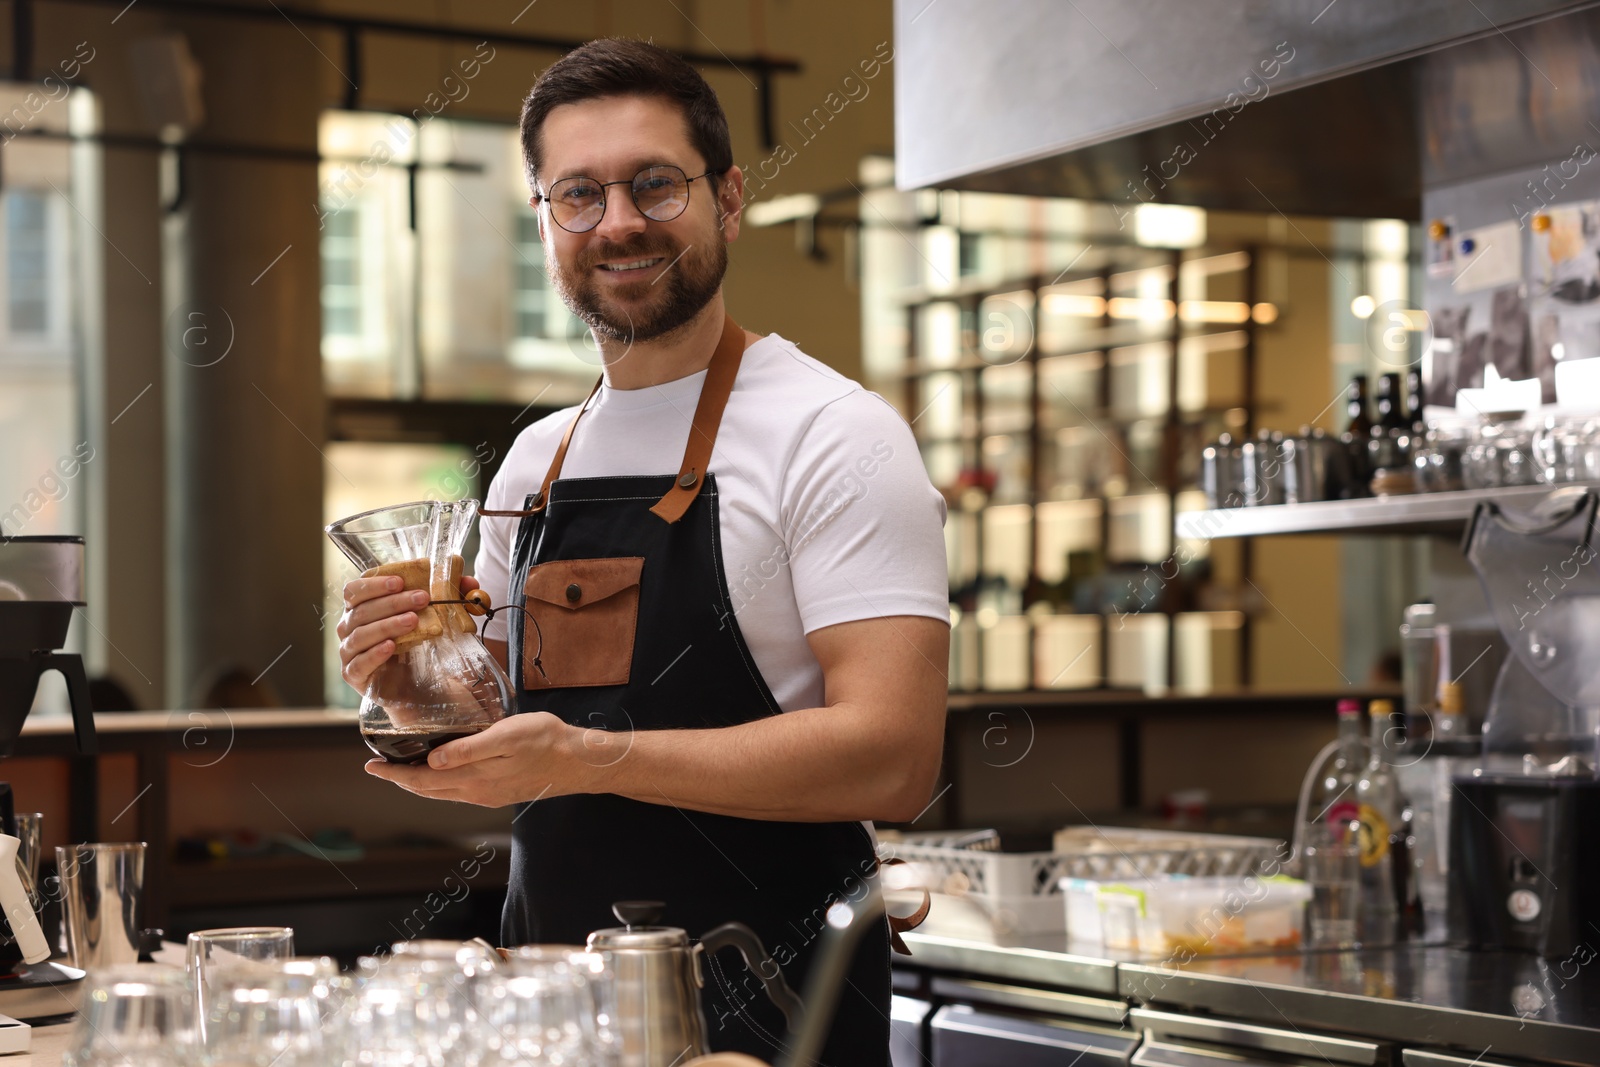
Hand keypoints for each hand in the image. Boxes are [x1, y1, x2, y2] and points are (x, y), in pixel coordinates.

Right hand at [337, 574, 480, 693]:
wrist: (418, 686)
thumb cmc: (418, 644)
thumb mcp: (436, 617)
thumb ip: (451, 596)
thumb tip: (471, 582)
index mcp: (361, 608)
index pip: (355, 590)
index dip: (375, 584)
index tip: (401, 581)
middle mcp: (349, 628)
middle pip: (362, 610)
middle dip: (393, 602)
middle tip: (421, 598)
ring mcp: (349, 652)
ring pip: (360, 634)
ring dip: (388, 624)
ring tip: (413, 620)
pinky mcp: (354, 676)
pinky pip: (358, 663)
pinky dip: (373, 654)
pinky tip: (390, 646)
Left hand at [363, 711, 581, 806]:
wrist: (577, 761)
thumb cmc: (545, 741)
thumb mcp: (506, 736)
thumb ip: (468, 750)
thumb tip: (431, 761)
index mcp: (475, 779)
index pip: (422, 780)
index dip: (394, 775)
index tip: (371, 766)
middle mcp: (477, 792)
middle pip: (427, 790)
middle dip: (400, 780)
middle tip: (378, 768)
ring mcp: (488, 795)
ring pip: (441, 793)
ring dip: (418, 784)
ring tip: (402, 771)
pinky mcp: (498, 793)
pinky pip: (458, 792)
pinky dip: (439, 784)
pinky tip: (440, 773)